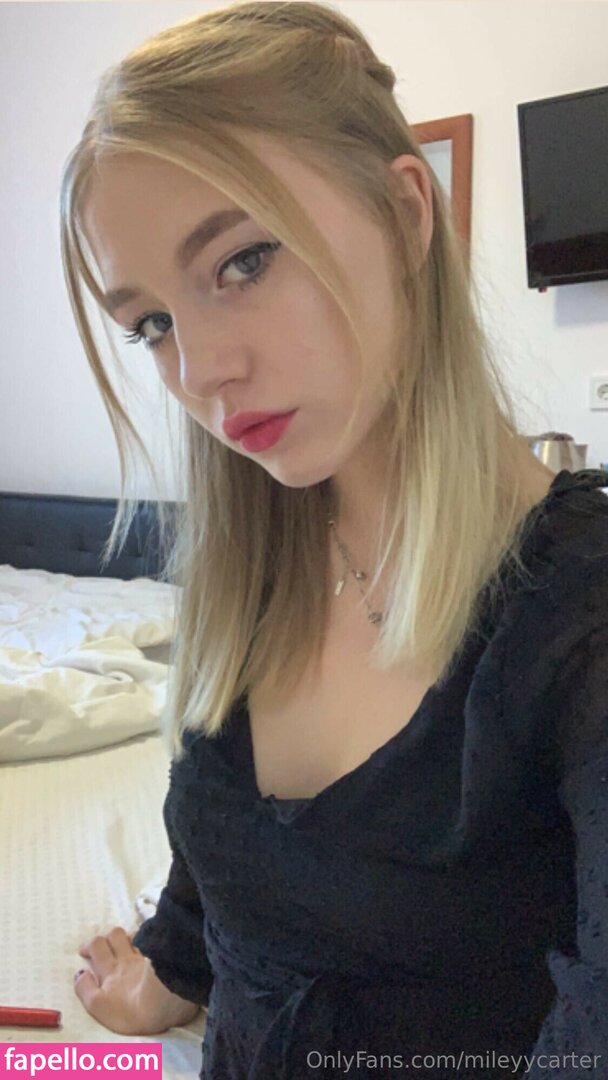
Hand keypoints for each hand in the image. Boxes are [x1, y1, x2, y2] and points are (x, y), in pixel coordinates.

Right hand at [74, 927, 199, 1034]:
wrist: (165, 1002)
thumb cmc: (129, 1010)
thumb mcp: (98, 1006)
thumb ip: (85, 989)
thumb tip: (79, 973)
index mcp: (110, 970)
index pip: (97, 945)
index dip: (89, 945)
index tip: (84, 951)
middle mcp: (127, 959)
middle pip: (115, 934)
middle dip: (105, 936)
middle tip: (101, 944)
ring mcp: (147, 957)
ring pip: (134, 935)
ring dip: (126, 937)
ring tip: (124, 944)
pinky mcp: (163, 959)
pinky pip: (153, 942)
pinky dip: (147, 942)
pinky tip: (149, 947)